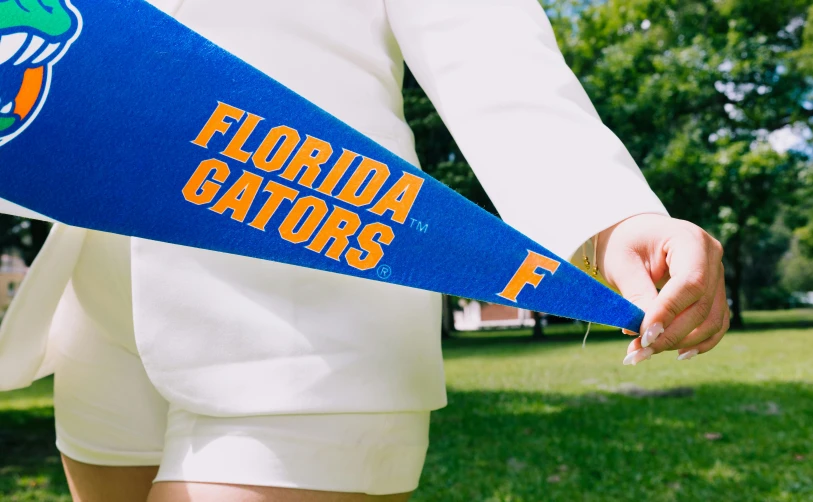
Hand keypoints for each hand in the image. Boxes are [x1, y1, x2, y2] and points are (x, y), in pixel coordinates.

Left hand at [596, 214, 728, 364]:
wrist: (632, 236)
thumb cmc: (624, 244)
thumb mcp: (623, 264)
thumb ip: (637, 295)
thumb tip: (647, 333)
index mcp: (690, 239)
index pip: (690, 282)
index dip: (669, 312)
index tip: (644, 335)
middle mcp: (711, 256)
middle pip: (701, 305)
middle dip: (670, 334)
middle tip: (637, 352)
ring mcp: (717, 275)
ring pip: (711, 319)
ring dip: (680, 342)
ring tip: (645, 353)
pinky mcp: (714, 292)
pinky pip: (716, 323)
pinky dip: (698, 342)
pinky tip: (677, 353)